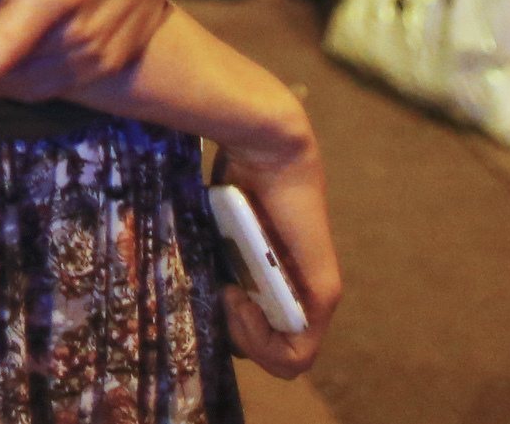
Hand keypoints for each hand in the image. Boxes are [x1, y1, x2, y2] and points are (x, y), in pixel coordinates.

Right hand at [215, 121, 340, 378]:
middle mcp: (304, 295)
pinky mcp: (323, 294)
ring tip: (230, 294)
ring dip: (246, 337)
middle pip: (267, 352)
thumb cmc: (238, 182)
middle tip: (222, 294)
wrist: (267, 147)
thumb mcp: (220, 238)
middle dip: (236, 336)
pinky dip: (260, 342)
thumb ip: (217, 267)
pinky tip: (239, 300)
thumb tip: (186, 292)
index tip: (217, 292)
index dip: (233, 331)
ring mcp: (318, 298)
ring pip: (285, 360)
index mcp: (280, 282)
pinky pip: (297, 356)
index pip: (259, 338)